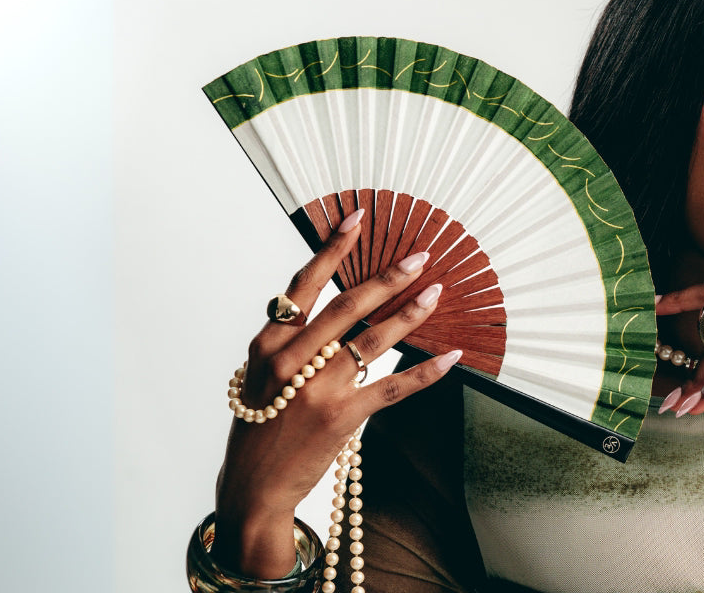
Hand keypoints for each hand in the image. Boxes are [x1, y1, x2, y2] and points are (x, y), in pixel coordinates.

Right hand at [211, 217, 460, 577]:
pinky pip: (392, 386)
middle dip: (388, 277)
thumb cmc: (260, 426)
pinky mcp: (342, 416)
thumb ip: (289, 340)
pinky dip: (425, 372)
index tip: (359, 219)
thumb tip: (324, 306)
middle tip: (419, 256)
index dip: (334, 248)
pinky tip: (450, 357)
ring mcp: (318, 388)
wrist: (252, 484)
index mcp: (269, 343)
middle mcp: (292, 359)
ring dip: (410, 313)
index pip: (305, 284)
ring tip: (436, 292)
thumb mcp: (260, 374)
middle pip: (347, 305)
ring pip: (373, 339)